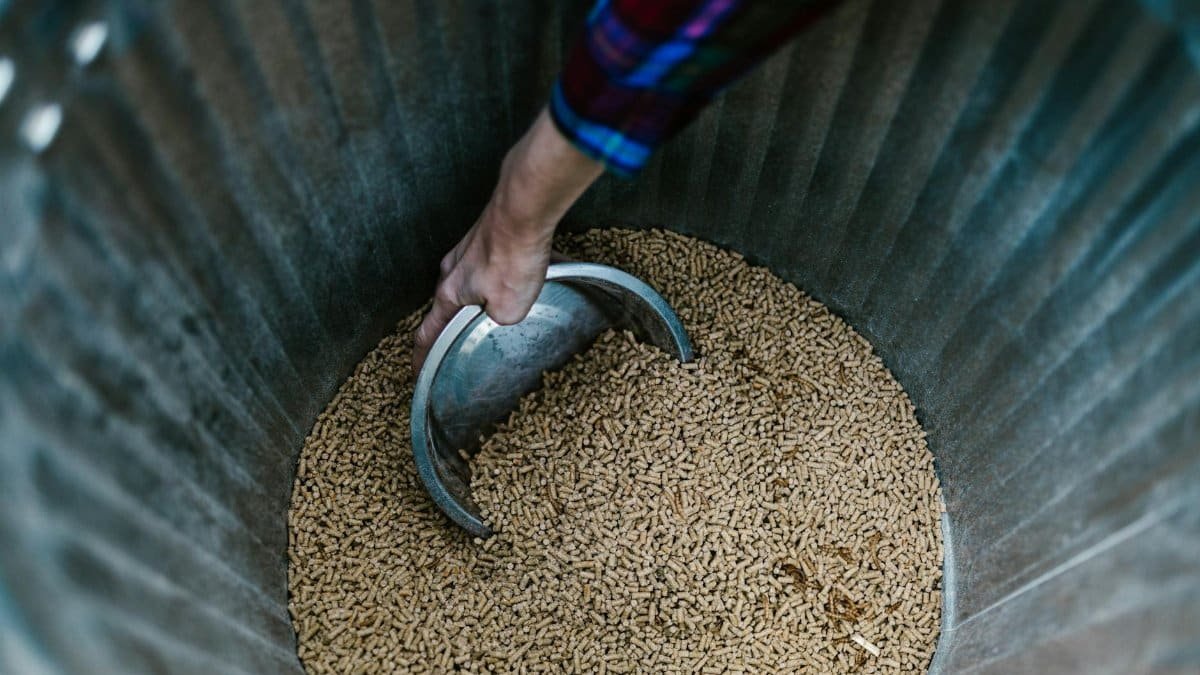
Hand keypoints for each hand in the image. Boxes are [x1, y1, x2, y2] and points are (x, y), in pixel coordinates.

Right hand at [412, 204, 553, 369]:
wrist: (524, 212)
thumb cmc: (512, 256)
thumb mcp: (509, 312)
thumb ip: (500, 321)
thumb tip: (501, 314)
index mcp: (449, 294)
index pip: (428, 333)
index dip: (423, 357)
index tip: (418, 371)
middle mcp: (452, 270)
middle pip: (452, 304)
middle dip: (462, 320)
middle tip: (469, 335)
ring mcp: (468, 251)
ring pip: (474, 281)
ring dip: (492, 293)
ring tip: (515, 299)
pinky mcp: (487, 237)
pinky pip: (494, 263)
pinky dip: (509, 272)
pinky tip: (533, 273)